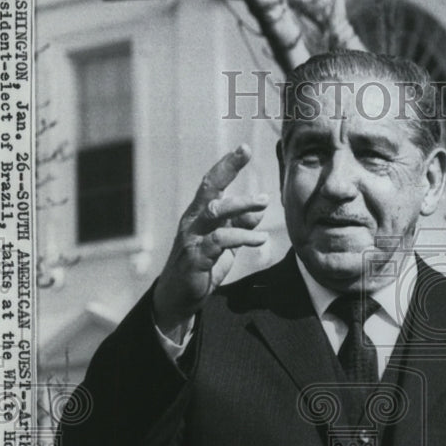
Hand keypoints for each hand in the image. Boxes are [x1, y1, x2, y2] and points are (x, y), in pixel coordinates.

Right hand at [153, 145, 268, 340]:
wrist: (180, 296)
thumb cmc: (203, 265)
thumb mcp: (226, 243)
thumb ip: (241, 224)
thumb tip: (261, 208)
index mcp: (199, 213)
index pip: (212, 183)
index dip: (227, 165)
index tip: (245, 149)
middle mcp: (193, 220)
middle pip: (210, 190)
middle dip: (229, 172)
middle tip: (252, 157)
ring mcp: (192, 238)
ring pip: (215, 212)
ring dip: (241, 205)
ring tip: (264, 203)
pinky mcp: (196, 257)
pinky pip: (221, 241)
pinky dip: (243, 237)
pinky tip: (261, 239)